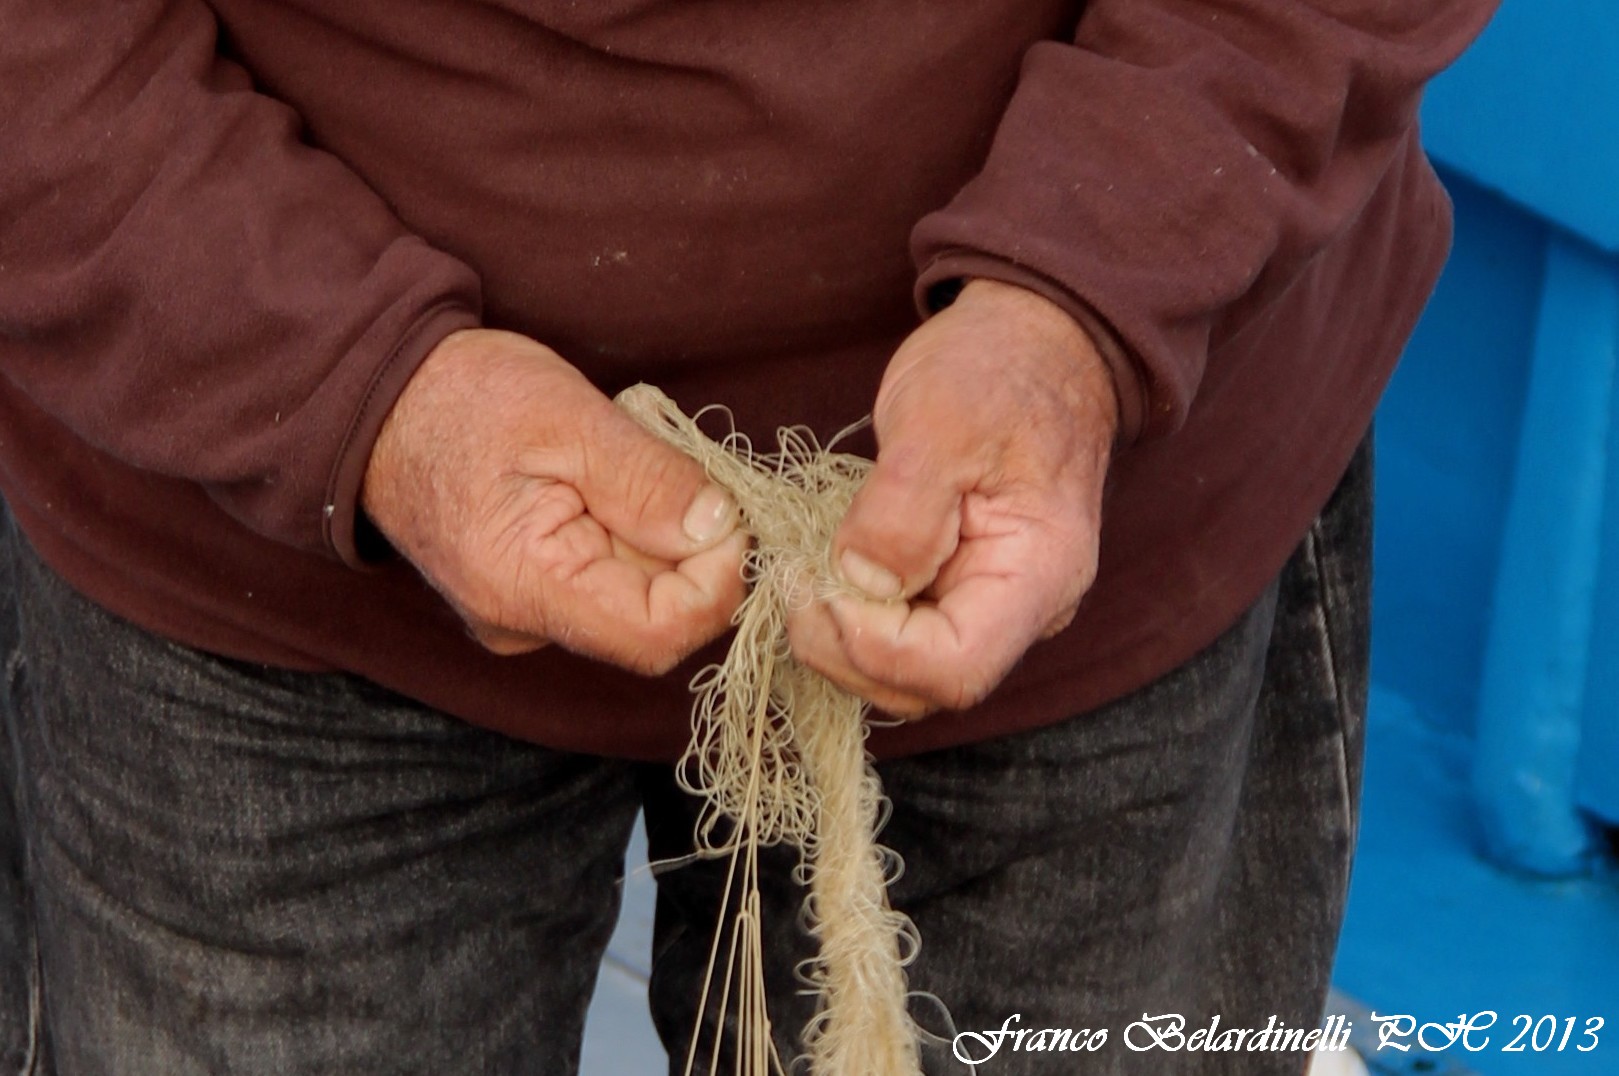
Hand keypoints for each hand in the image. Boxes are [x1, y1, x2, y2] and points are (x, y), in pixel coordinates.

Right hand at [361, 329, 747, 673]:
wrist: (377, 397)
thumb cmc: (461, 397)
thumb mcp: (569, 418)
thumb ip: (649, 481)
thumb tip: (721, 529)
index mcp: (523, 587)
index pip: (659, 636)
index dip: (715, 583)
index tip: (727, 515)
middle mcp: (520, 623)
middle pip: (652, 617)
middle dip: (688, 547)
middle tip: (676, 466)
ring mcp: (522, 614)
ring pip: (633, 597)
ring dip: (656, 536)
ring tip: (623, 464)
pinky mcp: (527, 594)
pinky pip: (604, 582)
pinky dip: (627, 534)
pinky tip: (602, 482)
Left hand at [787, 279, 1118, 717]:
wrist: (1035, 341)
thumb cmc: (998, 368)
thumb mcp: (942, 417)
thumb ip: (901, 507)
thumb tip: (860, 583)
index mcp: (1040, 573)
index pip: (955, 667)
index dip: (872, 647)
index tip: (816, 584)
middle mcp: (1025, 609)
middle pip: (925, 686)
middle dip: (844, 649)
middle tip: (792, 578)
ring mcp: (989, 604)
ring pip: (904, 674)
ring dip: (839, 637)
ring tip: (800, 570)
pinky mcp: (955, 591)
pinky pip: (898, 636)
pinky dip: (848, 617)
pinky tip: (819, 569)